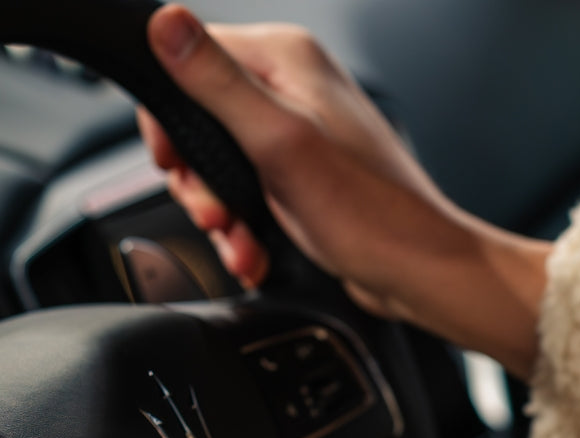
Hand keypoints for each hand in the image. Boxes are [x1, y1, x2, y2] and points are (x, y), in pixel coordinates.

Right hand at [140, 6, 550, 378]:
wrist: (414, 270)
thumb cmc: (368, 213)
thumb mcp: (279, 143)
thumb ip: (217, 84)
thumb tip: (164, 24)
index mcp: (286, 59)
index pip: (191, 57)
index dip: (170, 117)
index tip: (172, 162)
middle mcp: (290, 88)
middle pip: (199, 121)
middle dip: (198, 181)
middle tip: (215, 214)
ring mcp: (294, 136)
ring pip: (218, 168)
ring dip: (219, 215)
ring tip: (240, 241)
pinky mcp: (297, 178)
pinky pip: (245, 196)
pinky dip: (242, 230)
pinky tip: (253, 252)